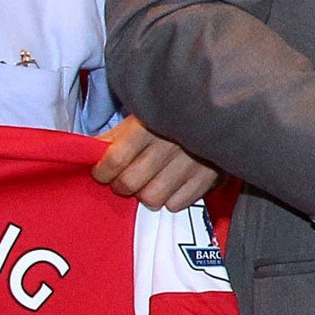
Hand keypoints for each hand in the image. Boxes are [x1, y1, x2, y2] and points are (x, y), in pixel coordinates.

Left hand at [92, 116, 219, 210]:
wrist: (223, 110)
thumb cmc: (174, 114)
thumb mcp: (143, 114)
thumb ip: (117, 135)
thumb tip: (90, 151)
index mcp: (149, 124)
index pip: (113, 160)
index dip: (102, 172)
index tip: (102, 172)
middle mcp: (169, 144)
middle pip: (130, 182)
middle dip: (122, 185)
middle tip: (125, 180)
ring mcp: (191, 162)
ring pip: (152, 198)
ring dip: (146, 194)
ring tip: (151, 183)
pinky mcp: (208, 176)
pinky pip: (177, 204)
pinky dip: (170, 200)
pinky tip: (172, 186)